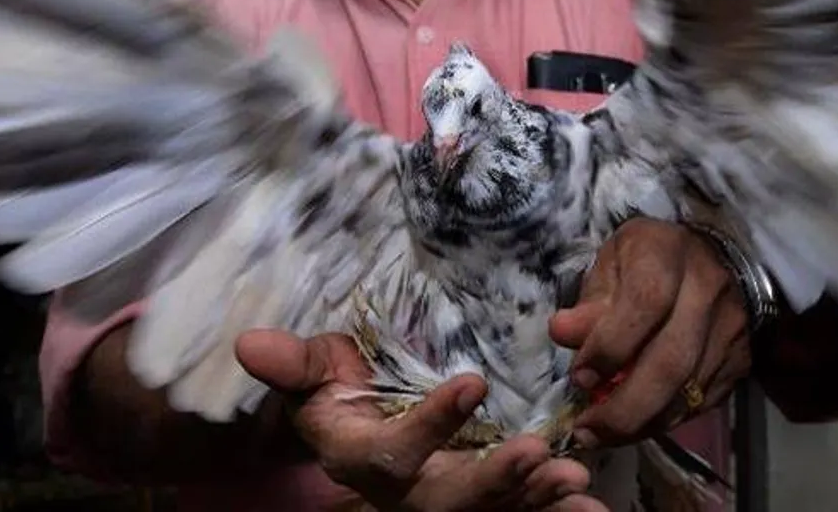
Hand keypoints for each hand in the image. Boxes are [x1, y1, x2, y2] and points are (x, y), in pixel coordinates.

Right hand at [236, 329, 608, 511]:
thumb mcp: (318, 370)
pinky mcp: (479, 504)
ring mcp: (444, 503)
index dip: (431, 426)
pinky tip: (591, 506)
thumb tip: (246, 342)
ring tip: (573, 479)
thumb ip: (294, 363)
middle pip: (446, 503)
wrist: (361, 417)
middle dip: (492, 483)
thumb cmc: (341, 386)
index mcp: (361, 459)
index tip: (473, 383)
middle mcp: (404, 495)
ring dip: (532, 501)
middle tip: (536, 452)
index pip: (394, 455)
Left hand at [549, 217, 751, 447]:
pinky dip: (663, 421)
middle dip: (623, 406)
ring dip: (640, 423)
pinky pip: (700, 404)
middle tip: (586, 429)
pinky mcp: (738, 363)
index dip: (610, 345)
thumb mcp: (611, 264)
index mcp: (666, 254)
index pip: (645, 303)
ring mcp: (729, 331)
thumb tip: (562, 333)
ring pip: (686, 392)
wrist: (717, 260)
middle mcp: (706, 291)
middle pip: (670, 361)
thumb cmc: (648, 261)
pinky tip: (633, 427)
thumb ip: (589, 301)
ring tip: (601, 435)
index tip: (579, 377)